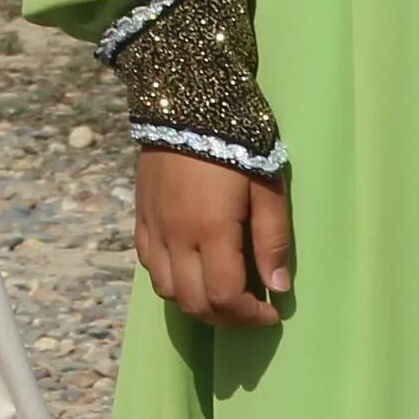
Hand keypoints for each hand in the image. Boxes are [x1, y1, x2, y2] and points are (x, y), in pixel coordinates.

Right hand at [135, 146, 291, 327]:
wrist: (186, 101)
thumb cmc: (237, 141)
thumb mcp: (267, 187)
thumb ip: (272, 239)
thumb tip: (278, 288)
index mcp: (211, 229)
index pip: (225, 298)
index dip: (250, 317)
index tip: (271, 312)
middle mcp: (176, 235)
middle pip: (193, 302)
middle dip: (226, 318)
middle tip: (249, 309)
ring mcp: (154, 225)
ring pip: (166, 289)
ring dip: (195, 301)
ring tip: (220, 291)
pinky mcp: (140, 213)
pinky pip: (147, 263)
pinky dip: (169, 278)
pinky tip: (190, 266)